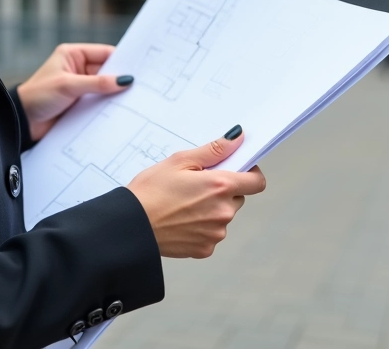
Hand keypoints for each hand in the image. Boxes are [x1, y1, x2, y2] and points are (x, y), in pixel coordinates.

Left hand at [15, 44, 132, 140]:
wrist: (22, 122)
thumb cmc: (38, 96)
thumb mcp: (68, 86)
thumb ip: (97, 83)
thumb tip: (124, 80)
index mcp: (73, 55)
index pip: (104, 54)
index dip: (122, 60)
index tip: (140, 69)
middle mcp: (77, 69)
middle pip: (107, 72)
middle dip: (120, 79)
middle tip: (141, 87)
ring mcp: (79, 87)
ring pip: (104, 89)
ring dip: (115, 95)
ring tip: (135, 101)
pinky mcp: (79, 104)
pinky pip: (98, 103)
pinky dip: (108, 107)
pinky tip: (121, 112)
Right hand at [127, 127, 266, 258]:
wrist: (131, 226)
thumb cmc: (151, 190)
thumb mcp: (179, 160)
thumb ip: (214, 150)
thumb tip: (237, 138)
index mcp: (220, 186)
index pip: (256, 182)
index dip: (249, 173)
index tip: (236, 169)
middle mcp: (223, 212)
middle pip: (237, 198)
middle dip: (223, 191)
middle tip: (196, 185)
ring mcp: (216, 233)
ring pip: (223, 216)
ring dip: (212, 209)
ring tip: (183, 204)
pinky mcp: (205, 249)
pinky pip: (211, 234)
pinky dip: (201, 227)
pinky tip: (180, 221)